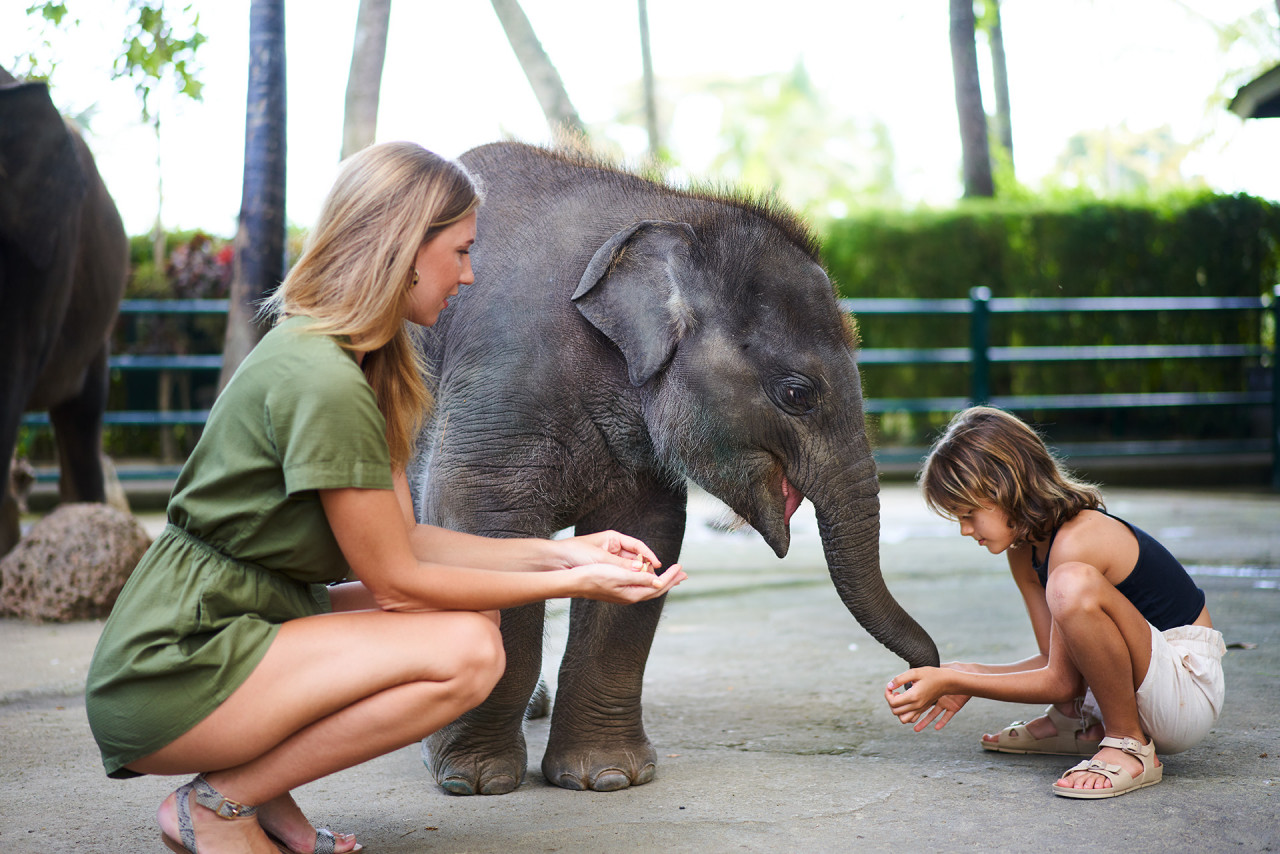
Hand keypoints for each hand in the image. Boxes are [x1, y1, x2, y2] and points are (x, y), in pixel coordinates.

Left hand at [553, 530, 662, 573]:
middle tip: (657, 576)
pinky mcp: (605, 568)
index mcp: (614, 538)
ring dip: (639, 573)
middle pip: (636, 558)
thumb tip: (640, 569)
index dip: (649, 555)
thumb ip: (621, 565)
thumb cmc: (575, 552)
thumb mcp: (600, 558)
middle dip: (647, 566)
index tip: (659, 565)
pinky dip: (628, 578)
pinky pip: (621, 573)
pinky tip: (634, 584)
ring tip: (649, 582)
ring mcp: (610, 558)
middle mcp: (613, 548)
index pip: (638, 546)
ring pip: (630, 567)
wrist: (556, 560)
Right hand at [569, 562, 686, 603]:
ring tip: (671, 576)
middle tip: (684, 574)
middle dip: (671, 581)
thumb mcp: (619, 574)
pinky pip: (640, 586)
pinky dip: (650, 580)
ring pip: (648, 588)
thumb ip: (639, 578)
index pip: (658, 585)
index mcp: (632, 593)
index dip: (671, 576)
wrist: (574, 581)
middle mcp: (630, 596)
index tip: (680, 566)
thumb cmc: (595, 575)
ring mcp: (624, 594)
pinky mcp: (618, 590)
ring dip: (661, 581)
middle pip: (656, 589)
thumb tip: (659, 583)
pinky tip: (649, 577)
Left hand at [884, 667, 970, 731]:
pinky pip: (912, 719)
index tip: (890, 687)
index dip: (887, 694)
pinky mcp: (924, 709)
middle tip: (894, 691)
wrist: (947, 681)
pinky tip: (907, 704)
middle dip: (891, 702)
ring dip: (898, 711)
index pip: (892, 702)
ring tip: (900, 699)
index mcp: (913, 696)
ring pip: (904, 719)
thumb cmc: (931, 674)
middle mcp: (916, 705)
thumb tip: (889, 686)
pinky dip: (906, 715)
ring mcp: (921, 709)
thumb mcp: (914, 672)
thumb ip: (899, 679)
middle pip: (895, 712)